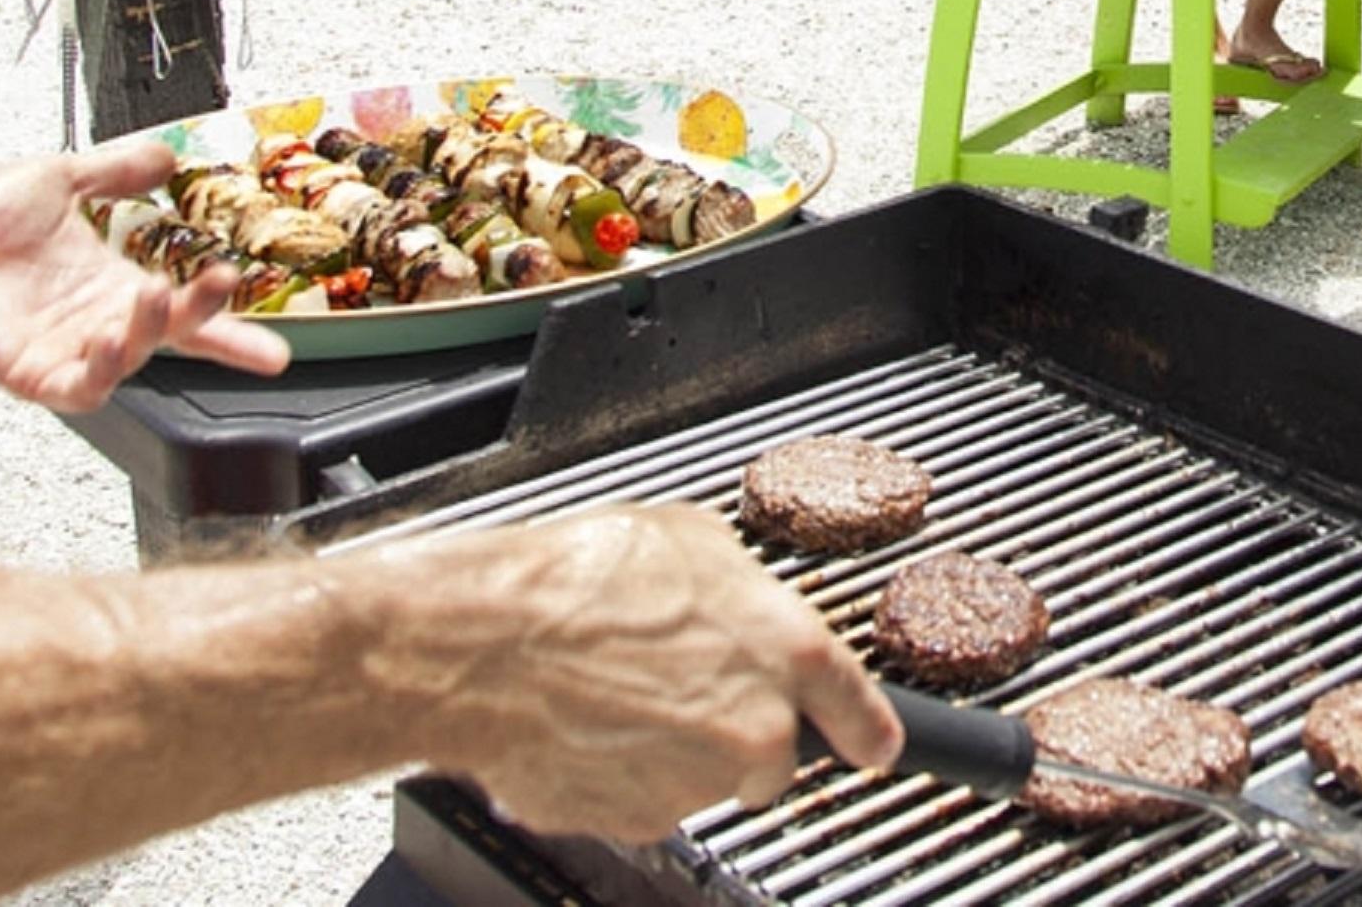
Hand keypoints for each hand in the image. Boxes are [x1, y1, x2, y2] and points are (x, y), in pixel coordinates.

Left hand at [0, 140, 288, 409]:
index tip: (275, 344)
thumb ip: (116, 170)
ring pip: (135, 358)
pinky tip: (109, 338)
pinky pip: (86, 387)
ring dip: (152, 330)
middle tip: (221, 287)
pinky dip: (105, 369)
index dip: (227, 327)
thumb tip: (166, 153)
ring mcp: (69, 351)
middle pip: (171, 334)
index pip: (182, 311)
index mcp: (108, 283)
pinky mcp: (36, 374)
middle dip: (208, 319)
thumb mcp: (61, 177)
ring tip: (153, 295)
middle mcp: (97, 321)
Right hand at [432, 504, 900, 841]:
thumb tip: (744, 604)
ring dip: (667, 746)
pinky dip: (616, 773)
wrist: (488, 646)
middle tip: (674, 684)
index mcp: (791, 653)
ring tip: (611, 689)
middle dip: (735, 731)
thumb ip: (742, 588)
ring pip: (701, 778)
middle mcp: (760, 729)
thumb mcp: (690, 539)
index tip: (874, 744)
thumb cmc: (579, 581)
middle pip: (772, 757)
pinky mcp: (639, 822)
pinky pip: (640, 801)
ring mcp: (699, 786)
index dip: (866, 731)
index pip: (863, 715)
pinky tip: (583, 722)